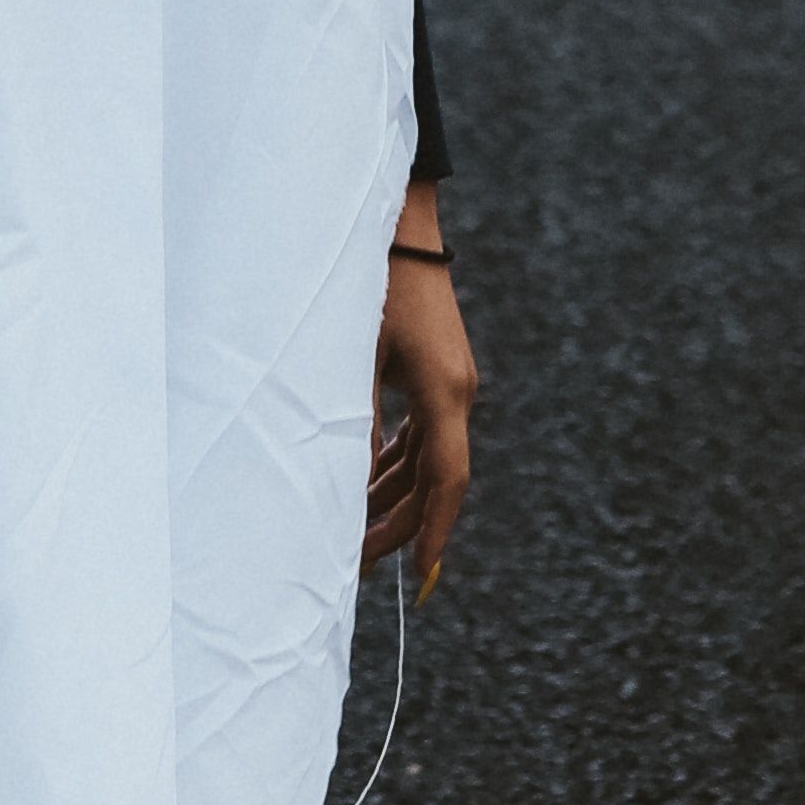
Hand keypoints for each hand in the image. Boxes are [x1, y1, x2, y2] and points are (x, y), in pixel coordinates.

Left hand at [364, 196, 475, 593]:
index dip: (434, 533)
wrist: (398, 225)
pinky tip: (369, 482)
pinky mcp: (437, 370)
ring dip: (396, 496)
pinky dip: (398, 463)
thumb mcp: (353, 358)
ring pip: (428, 458)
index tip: (422, 579)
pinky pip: (423, 433)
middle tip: (362, 565)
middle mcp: (457, 392)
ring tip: (358, 534)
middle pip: (437, 479)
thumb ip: (353, 427)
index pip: (446, 481)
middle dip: (401, 525)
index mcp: (444, 392)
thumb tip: (348, 491)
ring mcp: (450, 380)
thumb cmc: (371, 286)